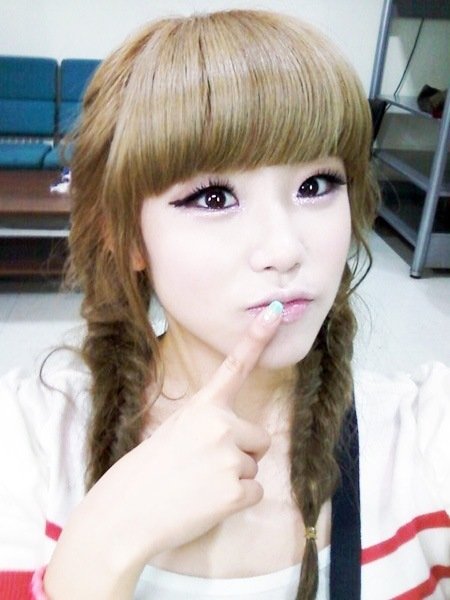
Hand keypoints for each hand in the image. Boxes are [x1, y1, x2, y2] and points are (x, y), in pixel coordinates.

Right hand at [45, 301, 282, 597]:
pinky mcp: (236, 490)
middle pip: (258, 438)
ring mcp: (230, 457)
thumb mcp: (175, 430)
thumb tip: (236, 436)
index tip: (276, 312)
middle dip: (241, 453)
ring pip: (255, 467)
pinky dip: (237, 502)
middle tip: (204, 467)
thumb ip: (208, 423)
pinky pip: (255, 493)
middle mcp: (221, 425)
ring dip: (234, 478)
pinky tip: (208, 502)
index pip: (235, 366)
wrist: (126, 513)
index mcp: (203, 407)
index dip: (257, 338)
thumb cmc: (146, 472)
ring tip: (200, 485)